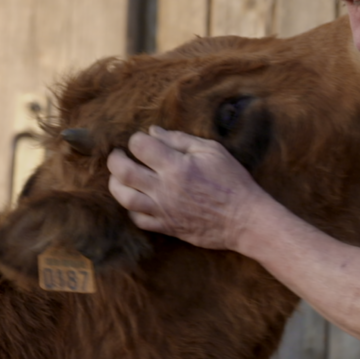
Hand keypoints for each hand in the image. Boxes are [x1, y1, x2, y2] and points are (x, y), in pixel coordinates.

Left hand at [106, 126, 266, 250]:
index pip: (140, 146)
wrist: (245, 220)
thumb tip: (153, 132)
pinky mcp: (166, 227)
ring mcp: (163, 210)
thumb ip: (180, 140)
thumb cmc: (232, 182)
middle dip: (115, 159)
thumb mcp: (212, 151)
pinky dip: (131, 208)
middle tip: (119, 154)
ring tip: (120, 176)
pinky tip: (137, 198)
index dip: (136, 139)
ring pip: (124, 198)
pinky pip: (137, 219)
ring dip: (116, 184)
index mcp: (177, 166)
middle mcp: (165, 189)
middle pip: (122, 172)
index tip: (142, 140)